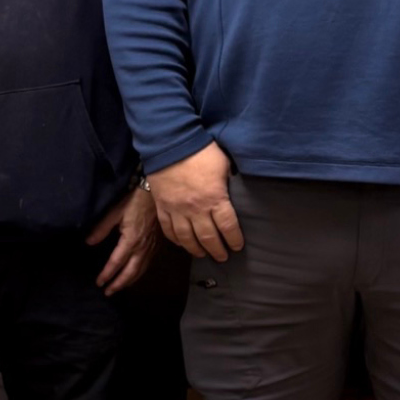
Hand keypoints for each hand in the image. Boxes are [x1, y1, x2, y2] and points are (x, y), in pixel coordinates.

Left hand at [87, 187, 158, 295]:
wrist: (156, 194)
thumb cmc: (134, 201)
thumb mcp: (115, 212)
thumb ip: (101, 229)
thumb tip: (89, 243)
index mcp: (131, 240)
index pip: (116, 263)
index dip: (107, 274)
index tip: (99, 283)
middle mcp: (142, 248)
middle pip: (130, 272)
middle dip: (119, 284)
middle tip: (108, 293)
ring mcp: (151, 248)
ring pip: (141, 271)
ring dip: (129, 282)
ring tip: (119, 288)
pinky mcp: (157, 245)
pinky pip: (147, 264)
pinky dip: (139, 273)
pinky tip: (134, 275)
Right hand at [147, 142, 243, 261]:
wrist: (169, 143)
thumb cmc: (200, 151)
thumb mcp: (223, 164)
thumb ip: (229, 181)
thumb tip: (234, 189)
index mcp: (215, 198)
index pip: (228, 227)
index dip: (234, 239)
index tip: (237, 246)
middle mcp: (196, 209)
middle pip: (208, 238)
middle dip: (217, 250)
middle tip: (223, 256)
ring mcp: (177, 210)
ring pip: (187, 239)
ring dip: (197, 250)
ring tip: (203, 254)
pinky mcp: (162, 207)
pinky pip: (168, 230)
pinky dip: (176, 240)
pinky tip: (183, 243)